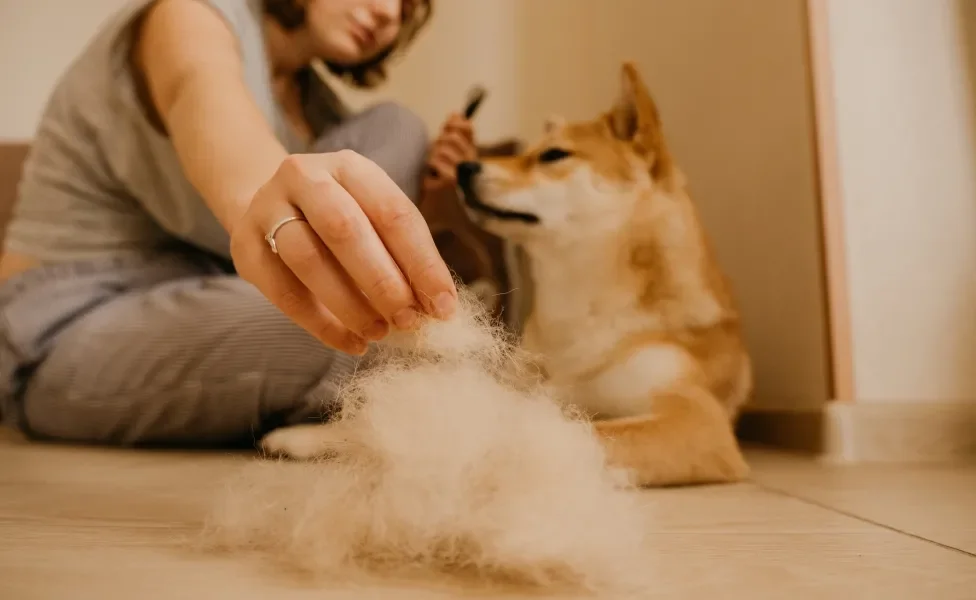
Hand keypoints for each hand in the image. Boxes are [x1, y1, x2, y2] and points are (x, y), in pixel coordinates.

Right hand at [230, 150, 458, 354]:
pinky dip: (320, 324)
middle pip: (345, 229)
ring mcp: (267, 208)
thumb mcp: (373, 220)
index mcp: (350, 166)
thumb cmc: (339, 219)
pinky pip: (281, 291)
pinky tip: (350, 342)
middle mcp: (304, 177)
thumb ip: (402, 256)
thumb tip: (437, 306)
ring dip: (350, 304)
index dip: (422, 263)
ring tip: (379, 332)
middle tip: (409, 320)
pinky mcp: (243, 245)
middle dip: (383, 281)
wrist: (269, 205)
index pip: (393, 213)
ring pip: (307, 259)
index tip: (444, 305)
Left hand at [422, 113, 477, 194]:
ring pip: (441, 149)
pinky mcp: (451, 180)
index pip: (467, 128)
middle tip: (436, 158)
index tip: (444, 131)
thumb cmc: (442, 183)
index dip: (453, 125)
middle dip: (439, 144)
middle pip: (452, 137)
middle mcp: (471, 161)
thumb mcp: (449, 156)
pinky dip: (430, 169)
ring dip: (433, 159)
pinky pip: (435, 162)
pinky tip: (433, 180)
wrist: (440, 211)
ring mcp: (463, 171)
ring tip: (435, 172)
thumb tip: (455, 114)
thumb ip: (453, 134)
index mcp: (472, 153)